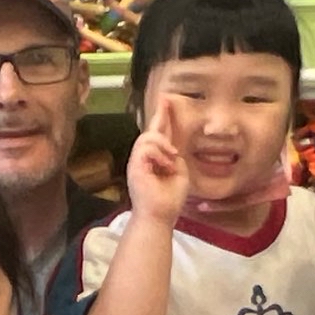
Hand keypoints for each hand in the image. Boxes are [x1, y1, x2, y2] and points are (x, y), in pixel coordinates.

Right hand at [124, 105, 190, 225]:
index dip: (163, 117)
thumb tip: (172, 148)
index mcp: (155, 160)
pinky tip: (166, 164)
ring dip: (164, 144)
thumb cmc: (169, 200)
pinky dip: (160, 153)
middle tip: (167, 99)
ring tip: (172, 157)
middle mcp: (144, 158)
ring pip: (148, 136)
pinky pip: (147, 147)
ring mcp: (137, 161)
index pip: (159, 134)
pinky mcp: (135, 165)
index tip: (167, 100)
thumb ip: (175, 158)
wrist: (160, 215)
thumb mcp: (180, 173)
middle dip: (160, 114)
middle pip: (151, 130)